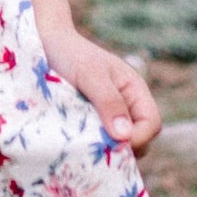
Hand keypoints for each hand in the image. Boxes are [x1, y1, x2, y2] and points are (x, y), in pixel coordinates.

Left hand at [37, 25, 162, 154]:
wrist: (44, 44)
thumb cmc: (70, 54)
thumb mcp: (90, 74)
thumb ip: (108, 101)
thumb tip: (125, 137)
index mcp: (135, 91)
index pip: (152, 124)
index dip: (139, 139)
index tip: (113, 145)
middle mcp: (126, 106)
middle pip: (139, 140)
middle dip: (121, 148)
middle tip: (95, 151)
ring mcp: (107, 117)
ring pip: (117, 145)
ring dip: (103, 149)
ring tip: (81, 147)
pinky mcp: (88, 124)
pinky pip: (97, 143)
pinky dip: (89, 148)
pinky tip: (73, 145)